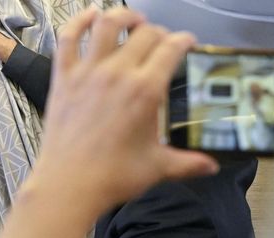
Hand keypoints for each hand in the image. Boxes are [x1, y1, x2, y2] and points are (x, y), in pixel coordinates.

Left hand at [37, 6, 217, 208]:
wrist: (68, 185)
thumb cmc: (108, 178)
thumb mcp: (157, 167)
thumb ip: (187, 162)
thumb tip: (209, 165)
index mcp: (145, 91)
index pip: (172, 48)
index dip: (184, 40)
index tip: (187, 42)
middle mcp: (117, 74)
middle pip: (145, 34)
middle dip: (160, 33)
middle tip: (163, 41)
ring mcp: (88, 73)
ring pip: (107, 25)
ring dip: (123, 16)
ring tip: (133, 19)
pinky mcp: (63, 79)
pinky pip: (68, 39)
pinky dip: (79, 22)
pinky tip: (89, 16)